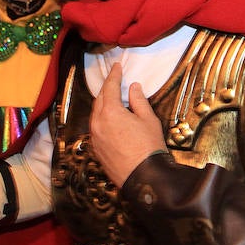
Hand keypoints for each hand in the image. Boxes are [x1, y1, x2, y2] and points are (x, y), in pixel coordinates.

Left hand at [89, 63, 164, 187]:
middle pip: (99, 100)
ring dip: (102, 104)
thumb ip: (139, 100)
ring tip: (112, 99)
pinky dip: (101, 119)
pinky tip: (109, 120)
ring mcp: (95, 137)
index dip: (113, 75)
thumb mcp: (148, 120)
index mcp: (110, 112)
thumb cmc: (149, 147)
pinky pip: (95, 128)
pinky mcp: (96, 149)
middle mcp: (97, 123)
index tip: (116, 66)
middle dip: (107, 89)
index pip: (110, 88)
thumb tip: (133, 87)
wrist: (143, 178)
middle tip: (114, 80)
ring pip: (95, 114)